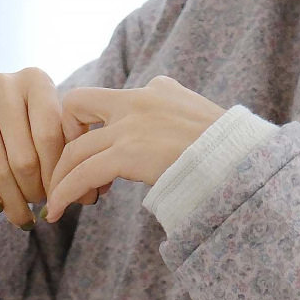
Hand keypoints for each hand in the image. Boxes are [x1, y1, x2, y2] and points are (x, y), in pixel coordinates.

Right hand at [0, 68, 107, 228]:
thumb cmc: (30, 124)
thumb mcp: (52, 127)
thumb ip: (69, 152)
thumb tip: (89, 196)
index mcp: (36, 80)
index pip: (50, 137)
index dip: (58, 174)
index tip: (65, 196)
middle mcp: (2, 85)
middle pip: (24, 157)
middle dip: (38, 191)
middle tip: (44, 207)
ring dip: (13, 201)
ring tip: (24, 217)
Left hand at [43, 77, 225, 221]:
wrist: (243, 160)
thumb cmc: (231, 153)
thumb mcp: (201, 122)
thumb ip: (178, 122)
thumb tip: (173, 142)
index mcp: (157, 89)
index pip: (108, 98)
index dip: (91, 126)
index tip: (97, 157)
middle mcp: (138, 99)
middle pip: (76, 107)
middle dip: (65, 142)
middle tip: (69, 175)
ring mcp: (131, 125)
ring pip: (75, 148)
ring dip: (61, 177)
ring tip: (56, 203)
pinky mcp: (128, 152)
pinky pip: (82, 173)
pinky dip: (64, 192)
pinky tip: (57, 210)